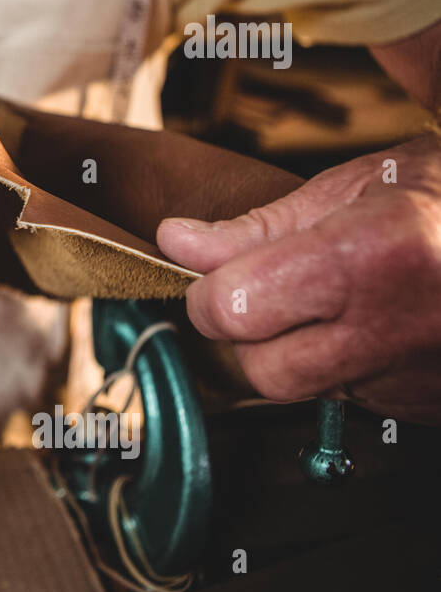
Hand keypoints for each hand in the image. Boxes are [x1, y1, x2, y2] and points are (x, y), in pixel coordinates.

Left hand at [156, 132, 440, 423]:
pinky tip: (372, 325)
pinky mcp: (434, 405)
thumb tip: (176, 243)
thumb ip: (255, 228)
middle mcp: (400, 326)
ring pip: (306, 392)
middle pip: (262, 371)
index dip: (209, 291)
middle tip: (265, 291)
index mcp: (371, 255)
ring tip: (328, 302)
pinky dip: (345, 368)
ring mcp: (422, 375)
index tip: (215, 272)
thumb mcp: (354, 186)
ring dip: (295, 353)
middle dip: (245, 335)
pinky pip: (356, 401)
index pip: (233, 308)